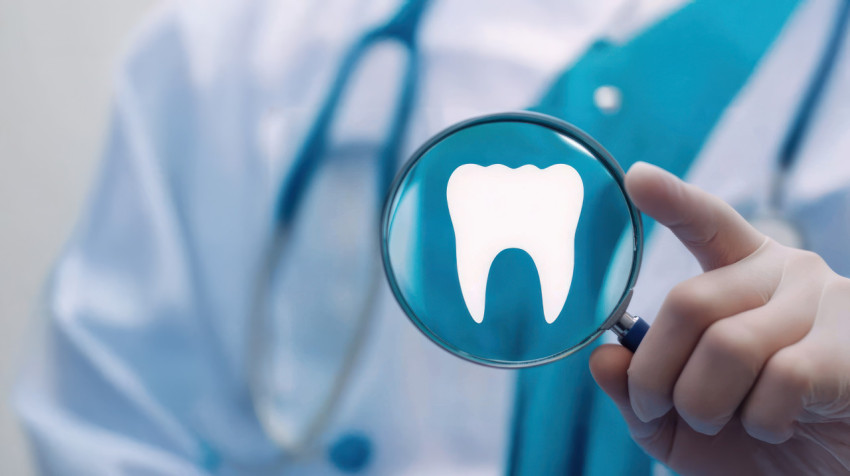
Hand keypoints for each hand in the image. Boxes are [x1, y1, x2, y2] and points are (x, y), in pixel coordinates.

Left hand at [590, 162, 849, 474]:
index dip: (673, 200)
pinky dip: (761, 419)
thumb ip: (638, 390)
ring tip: (727, 421)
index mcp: (741, 274)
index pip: (707, 223)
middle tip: (658, 409)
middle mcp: (784, 273)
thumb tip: (603, 358)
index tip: (636, 177)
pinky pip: (781, 378)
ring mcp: (823, 304)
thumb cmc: (751, 437)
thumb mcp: (678, 422)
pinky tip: (778, 423)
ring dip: (705, 404)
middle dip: (655, 374)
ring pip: (728, 345)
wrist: (827, 475)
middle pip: (687, 302)